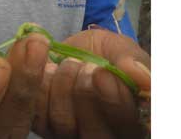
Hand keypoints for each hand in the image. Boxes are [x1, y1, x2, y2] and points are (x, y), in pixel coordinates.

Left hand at [32, 29, 150, 138]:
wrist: (70, 51)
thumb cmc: (104, 54)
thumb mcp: (121, 50)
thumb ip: (131, 63)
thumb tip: (145, 79)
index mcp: (130, 120)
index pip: (128, 125)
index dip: (114, 103)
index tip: (102, 74)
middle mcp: (103, 134)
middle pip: (95, 134)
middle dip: (86, 94)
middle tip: (85, 66)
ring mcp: (71, 134)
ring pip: (64, 123)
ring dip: (63, 84)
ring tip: (70, 62)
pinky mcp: (43, 125)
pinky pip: (36, 112)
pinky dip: (38, 83)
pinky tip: (48, 67)